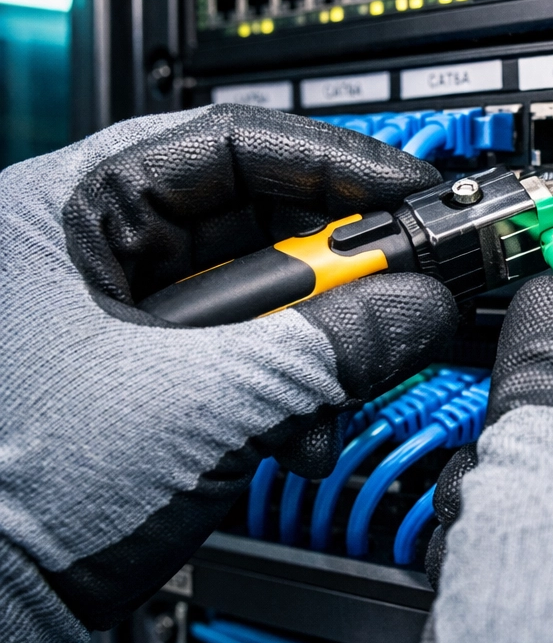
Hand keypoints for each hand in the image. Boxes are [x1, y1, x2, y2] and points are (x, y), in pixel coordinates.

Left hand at [0, 104, 456, 642]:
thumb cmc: (25, 500)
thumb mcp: (215, 401)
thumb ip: (339, 342)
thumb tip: (422, 305)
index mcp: (68, 212)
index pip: (228, 142)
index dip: (335, 163)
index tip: (409, 192)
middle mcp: (90, 250)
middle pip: (253, 220)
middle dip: (336, 272)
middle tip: (403, 288)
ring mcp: (118, 313)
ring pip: (259, 294)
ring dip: (320, 345)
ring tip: (340, 393)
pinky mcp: (146, 370)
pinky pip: (246, 350)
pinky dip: (291, 385)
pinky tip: (303, 431)